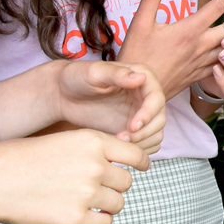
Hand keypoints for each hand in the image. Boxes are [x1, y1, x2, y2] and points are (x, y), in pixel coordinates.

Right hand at [0, 129, 147, 223]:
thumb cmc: (22, 159)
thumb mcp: (63, 139)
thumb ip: (93, 150)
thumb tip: (123, 164)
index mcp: (93, 142)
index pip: (135, 154)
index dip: (140, 163)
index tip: (140, 169)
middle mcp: (95, 166)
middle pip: (127, 181)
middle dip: (115, 185)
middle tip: (94, 188)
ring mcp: (86, 193)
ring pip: (118, 203)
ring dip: (106, 204)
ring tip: (82, 200)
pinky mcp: (75, 219)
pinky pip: (104, 223)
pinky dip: (97, 220)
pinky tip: (80, 214)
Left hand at [53, 60, 167, 153]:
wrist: (64, 94)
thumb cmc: (77, 78)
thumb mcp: (94, 73)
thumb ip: (117, 74)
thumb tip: (142, 78)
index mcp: (142, 77)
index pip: (157, 99)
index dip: (148, 115)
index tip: (132, 127)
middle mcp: (146, 95)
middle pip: (160, 119)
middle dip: (144, 133)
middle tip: (121, 138)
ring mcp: (140, 113)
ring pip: (156, 134)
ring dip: (142, 143)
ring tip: (117, 142)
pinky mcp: (133, 128)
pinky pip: (146, 143)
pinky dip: (137, 150)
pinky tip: (118, 147)